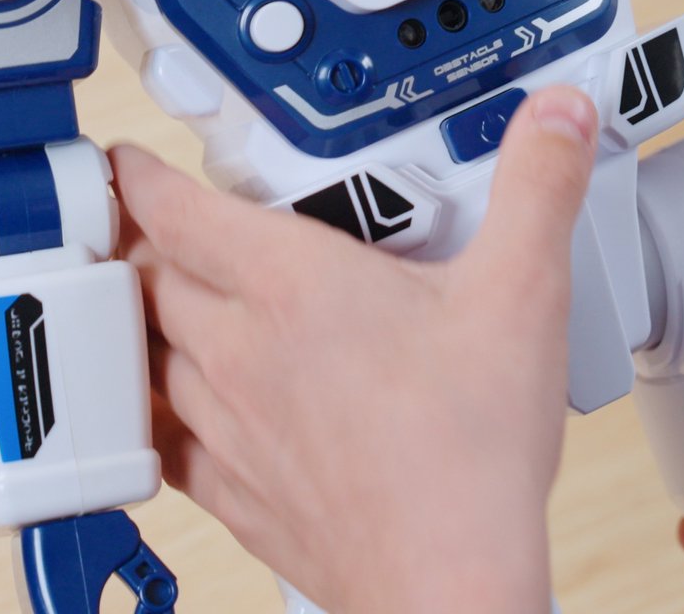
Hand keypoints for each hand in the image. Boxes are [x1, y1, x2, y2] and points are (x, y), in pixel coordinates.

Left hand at [113, 86, 597, 613]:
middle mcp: (243, 351)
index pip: (176, 212)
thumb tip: (557, 117)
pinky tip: (181, 404)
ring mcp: (231, 425)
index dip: (141, 176)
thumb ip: (538, 188)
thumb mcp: (521, 290)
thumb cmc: (470, 449)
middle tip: (161, 218)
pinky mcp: (238, 490)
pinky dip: (158, 404)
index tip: (126, 161)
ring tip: (165, 295)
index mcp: (293, 287)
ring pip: (148, 352)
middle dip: (144, 239)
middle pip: (150, 276)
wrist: (449, 581)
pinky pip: (163, 436)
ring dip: (147, 317)